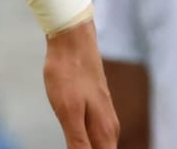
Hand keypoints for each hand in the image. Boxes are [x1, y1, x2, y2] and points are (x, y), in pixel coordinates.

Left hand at [44, 21, 119, 148]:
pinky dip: (88, 146)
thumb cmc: (67, 74)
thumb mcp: (68, 112)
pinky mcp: (94, 108)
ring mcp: (103, 117)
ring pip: (100, 148)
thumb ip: (79, 143)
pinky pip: (94, 136)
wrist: (72, 38)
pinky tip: (81, 146)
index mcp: (104, 134)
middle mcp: (109, 128)